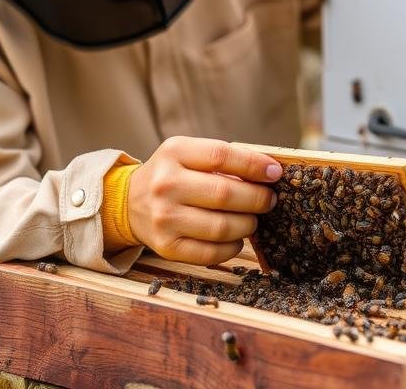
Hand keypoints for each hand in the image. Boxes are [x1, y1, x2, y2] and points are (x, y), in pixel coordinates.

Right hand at [127, 137, 281, 264]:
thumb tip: (270, 172)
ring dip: (248, 225)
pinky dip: (232, 247)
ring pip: (222, 227)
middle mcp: (165, 185)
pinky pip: (211, 252)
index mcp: (174, 153)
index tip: (276, 172)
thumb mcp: (190, 154)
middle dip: (258, 199)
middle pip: (225, 194)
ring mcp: (164, 218)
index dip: (254, 165)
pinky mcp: (166, 247)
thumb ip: (225, 160)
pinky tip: (235, 238)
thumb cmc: (173, 175)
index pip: (221, 156)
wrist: (129, 202)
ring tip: (252, 219)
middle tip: (269, 200)